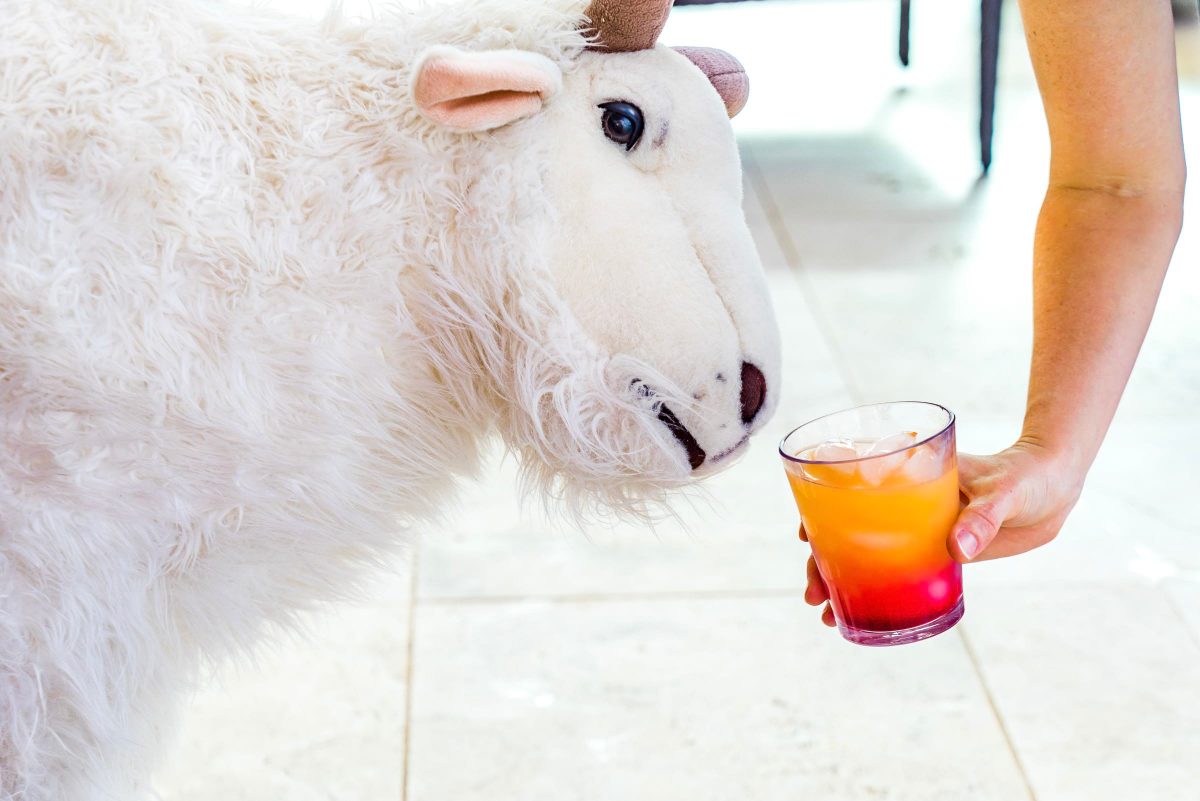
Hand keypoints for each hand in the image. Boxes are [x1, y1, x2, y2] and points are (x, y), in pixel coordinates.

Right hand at [801, 441, 1084, 624]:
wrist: (1055, 489)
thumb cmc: (1027, 475)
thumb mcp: (1005, 492)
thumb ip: (982, 518)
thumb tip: (958, 550)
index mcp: (909, 473)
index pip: (852, 489)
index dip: (821, 510)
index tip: (806, 533)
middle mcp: (905, 501)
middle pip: (850, 528)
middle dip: (824, 560)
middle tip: (813, 592)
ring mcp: (918, 528)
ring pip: (869, 554)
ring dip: (844, 580)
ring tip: (825, 614)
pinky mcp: (938, 552)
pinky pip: (901, 573)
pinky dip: (880, 591)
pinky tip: (861, 615)